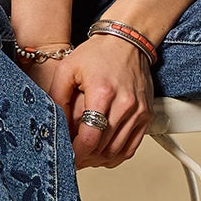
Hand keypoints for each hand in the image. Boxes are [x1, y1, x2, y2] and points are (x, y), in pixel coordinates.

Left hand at [24, 33, 153, 168]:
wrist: (126, 41)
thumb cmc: (97, 53)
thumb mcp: (67, 70)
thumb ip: (57, 99)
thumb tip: (54, 127)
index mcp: (103, 93)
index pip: (90, 137)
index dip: (76, 153)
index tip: (67, 157)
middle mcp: (125, 104)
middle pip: (103, 148)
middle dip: (85, 158)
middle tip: (72, 158)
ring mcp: (138, 111)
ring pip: (117, 151)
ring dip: (99, 159)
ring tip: (85, 156)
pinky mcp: (146, 114)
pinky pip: (131, 147)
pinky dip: (115, 156)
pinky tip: (102, 153)